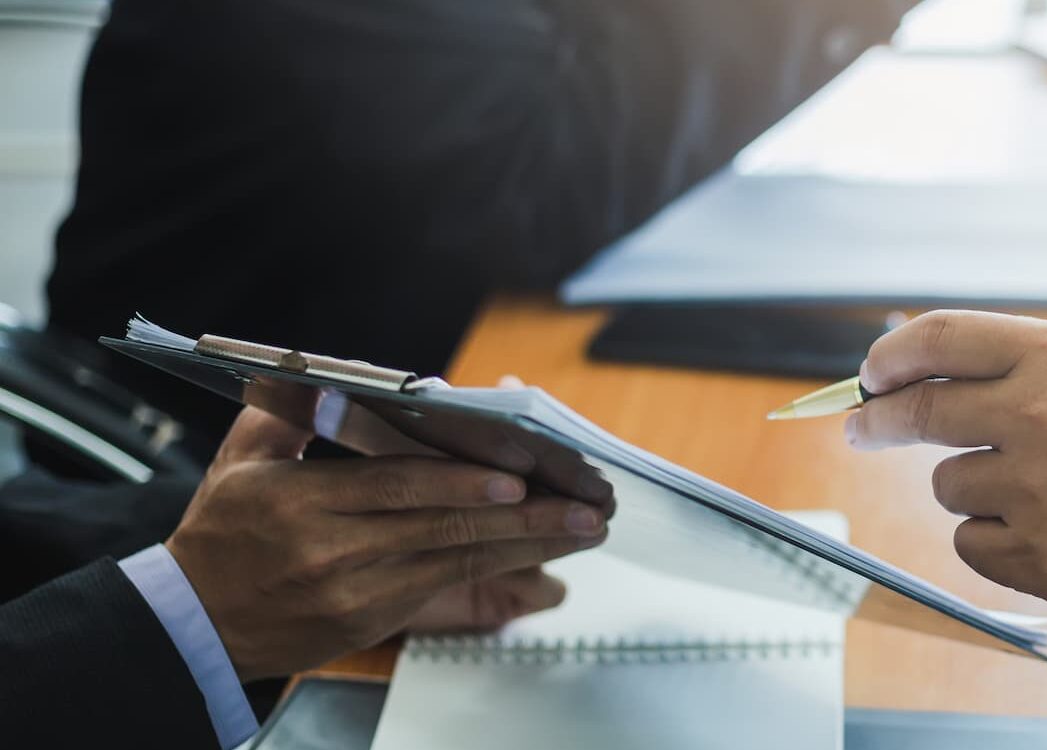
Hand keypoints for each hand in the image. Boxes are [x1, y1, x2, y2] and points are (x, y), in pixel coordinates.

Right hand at [166, 407, 607, 679]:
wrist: (191, 622)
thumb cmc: (223, 536)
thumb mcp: (242, 462)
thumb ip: (293, 412)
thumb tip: (339, 372)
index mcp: (299, 501)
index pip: (393, 486)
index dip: (458, 482)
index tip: (514, 474)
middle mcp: (331, 549)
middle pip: (440, 528)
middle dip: (522, 518)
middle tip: (583, 506)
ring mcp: (354, 591)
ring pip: (454, 562)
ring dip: (527, 546)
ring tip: (584, 528)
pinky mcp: (369, 620)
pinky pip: (445, 588)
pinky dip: (497, 568)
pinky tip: (541, 556)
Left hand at [845, 311, 1046, 616]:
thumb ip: (1037, 356)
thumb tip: (947, 364)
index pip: (938, 340)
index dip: (890, 358)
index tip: (872, 376)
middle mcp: (1036, 418)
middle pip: (918, 413)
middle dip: (878, 422)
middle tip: (865, 429)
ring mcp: (1034, 491)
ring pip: (947, 485)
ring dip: (972, 486)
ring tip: (1037, 489)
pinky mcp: (1038, 556)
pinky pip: (971, 542)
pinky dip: (994, 539)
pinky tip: (1046, 529)